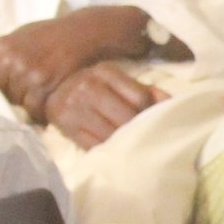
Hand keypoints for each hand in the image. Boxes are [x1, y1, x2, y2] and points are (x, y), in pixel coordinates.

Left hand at [0, 7, 154, 119]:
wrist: (87, 33)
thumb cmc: (51, 35)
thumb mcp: (19, 37)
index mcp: (1, 48)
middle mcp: (12, 61)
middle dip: (8, 99)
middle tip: (21, 97)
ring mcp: (30, 75)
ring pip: (16, 105)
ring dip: (25, 108)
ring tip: (36, 101)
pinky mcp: (48, 88)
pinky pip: (35, 110)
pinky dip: (40, 112)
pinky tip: (47, 104)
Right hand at [44, 61, 164, 148]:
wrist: (52, 91)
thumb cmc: (93, 85)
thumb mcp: (116, 80)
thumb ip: (144, 90)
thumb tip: (171, 104)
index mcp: (106, 72)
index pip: (140, 97)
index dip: (150, 112)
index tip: (154, 120)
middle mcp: (89, 87)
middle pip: (126, 118)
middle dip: (139, 130)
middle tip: (145, 138)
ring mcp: (76, 108)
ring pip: (112, 134)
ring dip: (125, 143)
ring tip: (133, 147)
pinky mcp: (66, 127)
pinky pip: (95, 145)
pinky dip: (108, 150)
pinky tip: (115, 151)